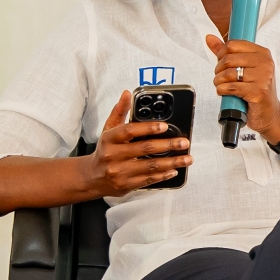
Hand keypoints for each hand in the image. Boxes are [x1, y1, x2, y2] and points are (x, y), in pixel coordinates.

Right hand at [78, 91, 192, 195]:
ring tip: (186, 158)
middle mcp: (113, 155)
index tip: (164, 126)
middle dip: (168, 145)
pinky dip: (163, 175)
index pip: (129, 131)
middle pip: (144, 148)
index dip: (148, 128)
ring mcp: (119, 172)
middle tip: (184, 143)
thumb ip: (120, 111)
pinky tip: (174, 170)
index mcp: (109, 139)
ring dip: (171, 162)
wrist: (92, 177)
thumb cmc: (105, 150)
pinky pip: (148, 180)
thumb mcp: (109, 129)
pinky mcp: (126, 185)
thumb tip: (126, 94)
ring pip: (150, 166)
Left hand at [207, 35, 279, 142]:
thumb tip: (210, 38)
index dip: (222, 54)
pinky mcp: (258, 92)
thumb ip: (227, 53)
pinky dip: (222, 91)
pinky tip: (226, 93)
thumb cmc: (257, 91)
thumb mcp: (245, 68)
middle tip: (221, 77)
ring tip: (222, 86)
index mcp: (263, 54)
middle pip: (229, 59)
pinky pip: (230, 87)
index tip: (222, 63)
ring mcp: (263, 77)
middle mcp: (265, 63)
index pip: (233, 45)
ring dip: (219, 82)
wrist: (269, 114)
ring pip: (228, 74)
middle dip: (218, 70)